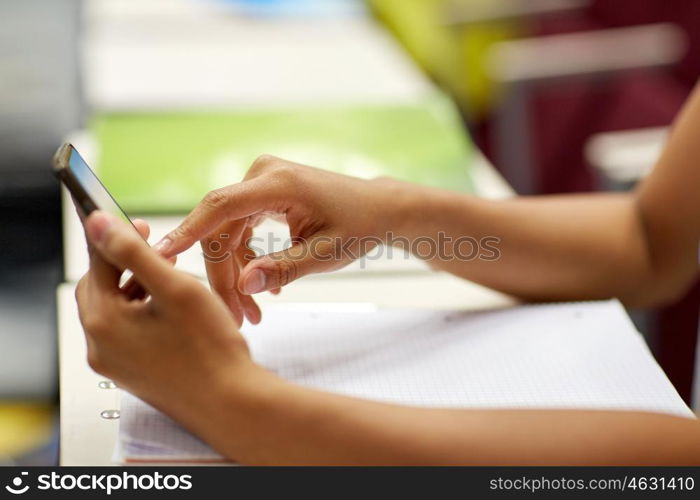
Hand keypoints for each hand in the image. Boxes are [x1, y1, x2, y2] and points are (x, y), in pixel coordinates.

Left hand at [75, 211, 255, 420]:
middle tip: (160, 251)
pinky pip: (126, 332)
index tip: (143, 224)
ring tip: (173, 280)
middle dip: (127, 264)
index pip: (97, 263)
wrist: (230, 402)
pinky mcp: (131, 373)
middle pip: (101, 287)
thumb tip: (96, 222)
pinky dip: (143, 313)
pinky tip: (173, 310)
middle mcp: (100, 346)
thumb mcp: (174, 288)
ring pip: (115, 309)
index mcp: (103, 322)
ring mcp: (114, 364)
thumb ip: (133, 252)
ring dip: (138, 288)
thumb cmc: (209, 348)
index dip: (119, 237)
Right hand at [156, 156, 400, 321]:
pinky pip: (240, 229)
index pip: (220, 207)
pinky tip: (263, 284)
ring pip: (228, 233)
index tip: (160, 255)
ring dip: (236, 273)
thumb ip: (283, 269)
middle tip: (237, 318)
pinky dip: (247, 258)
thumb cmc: (359, 227)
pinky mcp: (262, 194)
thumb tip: (244, 286)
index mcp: (278, 183)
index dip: (187, 231)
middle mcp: (263, 176)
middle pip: (221, 230)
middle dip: (225, 277)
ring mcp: (261, 183)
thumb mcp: (325, 255)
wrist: (378, 209)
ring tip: (252, 312)